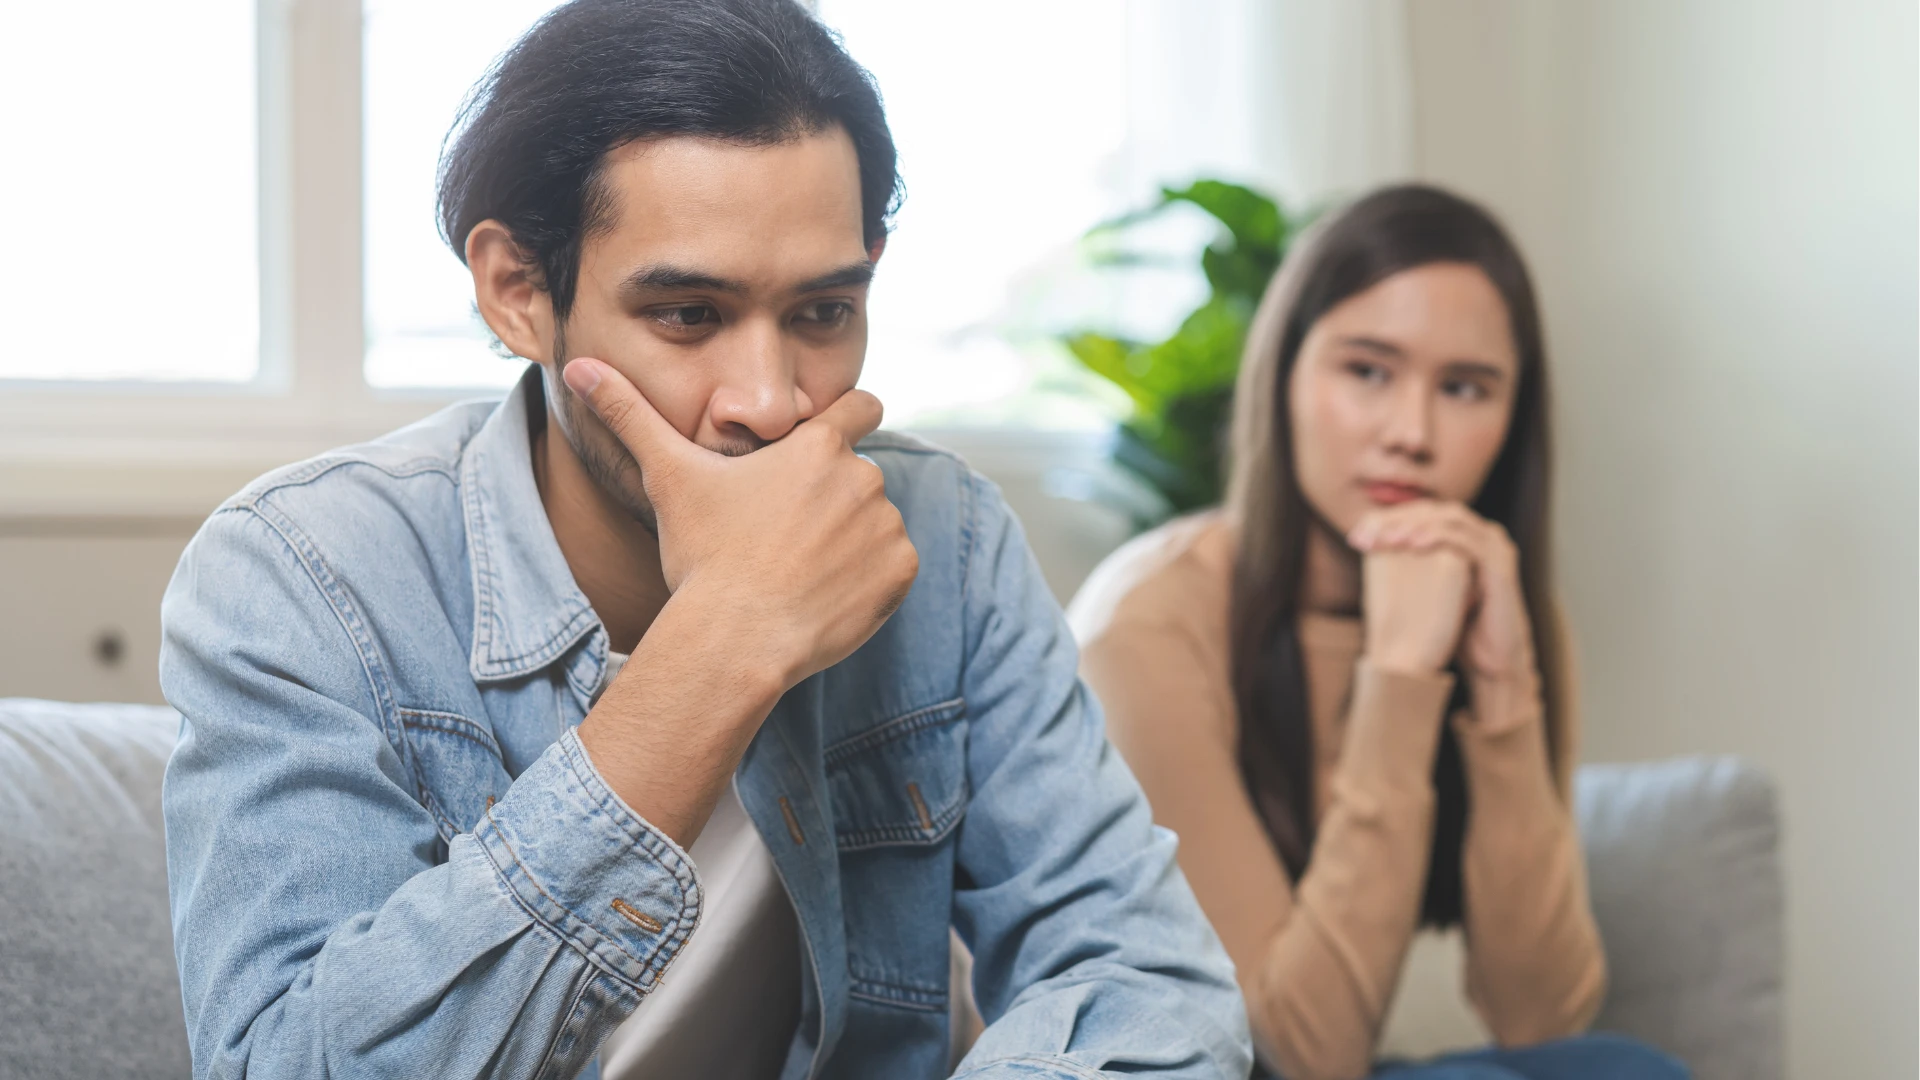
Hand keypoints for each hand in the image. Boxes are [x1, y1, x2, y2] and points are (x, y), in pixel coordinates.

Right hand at [563, 357, 918, 693]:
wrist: (735, 640)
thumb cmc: (703, 558)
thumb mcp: (668, 478)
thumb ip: (629, 415)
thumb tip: (577, 367)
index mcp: (817, 447)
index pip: (860, 407)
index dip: (852, 418)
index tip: (836, 439)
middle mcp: (862, 477)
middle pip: (856, 478)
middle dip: (829, 502)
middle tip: (783, 539)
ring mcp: (886, 527)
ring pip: (874, 524)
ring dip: (849, 541)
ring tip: (799, 571)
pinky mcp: (899, 573)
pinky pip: (892, 567)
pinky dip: (868, 580)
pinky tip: (824, 595)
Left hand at [1349, 501, 1534, 684]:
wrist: (1491, 660)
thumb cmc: (1456, 625)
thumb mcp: (1425, 588)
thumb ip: (1404, 562)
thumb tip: (1362, 542)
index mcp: (1463, 537)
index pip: (1421, 513)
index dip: (1387, 520)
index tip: (1355, 537)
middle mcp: (1481, 534)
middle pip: (1434, 509)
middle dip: (1397, 518)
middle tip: (1367, 532)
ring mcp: (1495, 546)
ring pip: (1451, 518)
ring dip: (1416, 523)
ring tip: (1388, 537)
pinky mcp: (1500, 563)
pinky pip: (1468, 539)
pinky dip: (1438, 537)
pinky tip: (1414, 545)